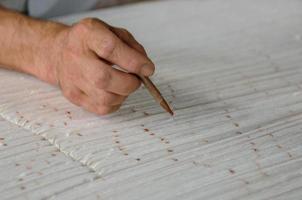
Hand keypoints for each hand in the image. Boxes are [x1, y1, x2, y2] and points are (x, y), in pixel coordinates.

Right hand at [40, 18, 154, 114]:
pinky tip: (114, 92)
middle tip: (137, 80)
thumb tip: (145, 67)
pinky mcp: (74, 96)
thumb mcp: (111, 31)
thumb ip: (132, 46)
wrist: (59, 52)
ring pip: (105, 98)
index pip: (110, 48)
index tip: (148, 69)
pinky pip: (102, 108)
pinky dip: (116, 103)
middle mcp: (76, 57)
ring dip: (123, 94)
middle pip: (103, 78)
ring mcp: (72, 79)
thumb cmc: (90, 42)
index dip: (133, 61)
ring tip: (124, 84)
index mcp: (87, 34)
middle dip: (129, 83)